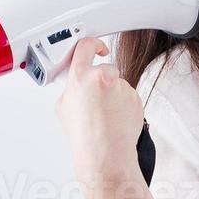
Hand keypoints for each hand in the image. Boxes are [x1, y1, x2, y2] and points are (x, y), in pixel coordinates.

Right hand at [53, 37, 144, 189]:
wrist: (105, 154)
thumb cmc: (83, 136)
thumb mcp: (63, 108)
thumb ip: (71, 89)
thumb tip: (76, 84)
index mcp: (80, 78)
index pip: (86, 46)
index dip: (93, 45)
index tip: (98, 48)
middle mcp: (101, 78)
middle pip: (105, 68)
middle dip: (103, 81)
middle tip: (98, 101)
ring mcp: (120, 87)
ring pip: (118, 84)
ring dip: (114, 95)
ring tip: (106, 115)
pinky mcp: (135, 97)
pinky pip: (129, 96)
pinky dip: (125, 104)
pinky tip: (116, 118)